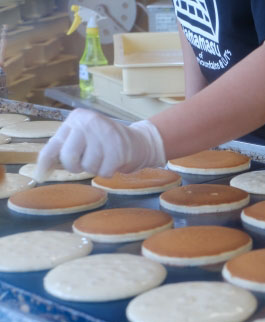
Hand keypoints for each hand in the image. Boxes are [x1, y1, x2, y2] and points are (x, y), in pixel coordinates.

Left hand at [34, 109, 165, 180]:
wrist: (140, 141)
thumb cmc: (107, 142)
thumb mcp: (84, 138)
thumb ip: (65, 147)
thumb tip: (43, 170)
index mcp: (77, 118)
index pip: (54, 144)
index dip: (45, 162)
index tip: (40, 176)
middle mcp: (89, 123)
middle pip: (68, 158)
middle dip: (76, 166)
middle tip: (87, 162)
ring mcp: (104, 135)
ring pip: (87, 166)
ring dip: (96, 168)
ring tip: (104, 158)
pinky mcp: (118, 149)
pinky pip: (103, 172)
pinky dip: (108, 172)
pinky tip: (114, 161)